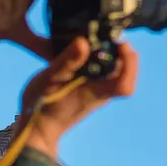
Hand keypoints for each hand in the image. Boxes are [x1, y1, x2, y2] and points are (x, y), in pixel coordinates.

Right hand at [20, 37, 138, 160]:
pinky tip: (86, 51)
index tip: (121, 44)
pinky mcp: (90, 91)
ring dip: (112, 55)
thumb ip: (67, 61)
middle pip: (125, 74)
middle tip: (109, 36)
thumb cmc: (41, 107)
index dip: (130, 63)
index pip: (126, 85)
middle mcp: (103, 94)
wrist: (37, 129)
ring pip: (115, 73)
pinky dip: (101, 60)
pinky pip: (104, 74)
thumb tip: (84, 41)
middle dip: (122, 53)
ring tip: (98, 39)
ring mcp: (98, 93)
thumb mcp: (49, 80)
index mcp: (97, 94)